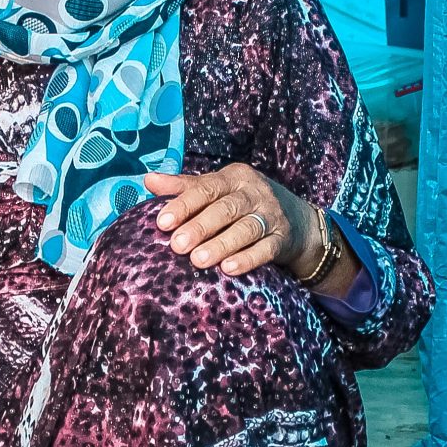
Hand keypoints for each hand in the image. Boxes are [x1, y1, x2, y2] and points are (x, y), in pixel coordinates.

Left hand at [144, 163, 318, 277]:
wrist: (298, 221)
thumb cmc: (245, 203)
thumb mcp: (218, 190)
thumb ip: (185, 187)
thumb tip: (149, 180)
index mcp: (234, 177)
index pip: (206, 188)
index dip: (184, 204)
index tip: (162, 222)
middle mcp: (254, 193)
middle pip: (225, 208)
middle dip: (200, 227)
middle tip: (177, 245)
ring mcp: (271, 216)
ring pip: (246, 229)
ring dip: (221, 244)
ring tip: (198, 261)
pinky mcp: (283, 240)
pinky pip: (266, 249)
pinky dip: (248, 259)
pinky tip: (229, 269)